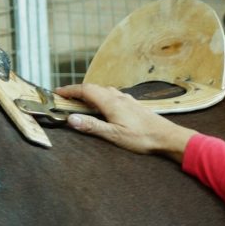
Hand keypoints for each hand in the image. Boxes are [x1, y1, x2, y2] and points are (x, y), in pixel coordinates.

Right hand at [55, 83, 196, 160]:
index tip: (57, 92)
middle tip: (65, 97)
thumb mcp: (113, 135)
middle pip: (93, 88)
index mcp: (110, 102)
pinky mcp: (133, 105)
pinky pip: (113, 95)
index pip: (85, 90)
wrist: (167, 137)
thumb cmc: (142, 137)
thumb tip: (71, 118)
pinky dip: (102, 96)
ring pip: (104, 90)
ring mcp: (127, 100)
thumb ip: (92, 126)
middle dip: (77, 91)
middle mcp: (118, 97)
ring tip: (81, 101)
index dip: (69, 90)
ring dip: (90, 93)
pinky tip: (104, 105)